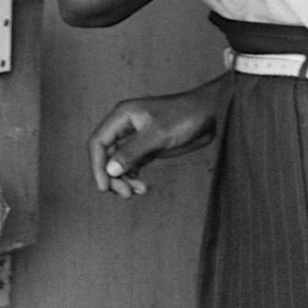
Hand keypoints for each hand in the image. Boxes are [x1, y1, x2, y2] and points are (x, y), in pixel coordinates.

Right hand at [86, 82, 223, 198]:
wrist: (210, 113)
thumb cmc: (184, 116)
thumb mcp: (157, 135)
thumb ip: (132, 152)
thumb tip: (110, 170)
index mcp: (122, 116)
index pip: (98, 142)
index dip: (97, 165)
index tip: (104, 187)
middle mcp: (125, 126)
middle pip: (106, 155)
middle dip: (112, 176)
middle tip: (126, 194)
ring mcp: (136, 137)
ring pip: (118, 162)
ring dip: (123, 179)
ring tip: (138, 191)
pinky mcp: (148, 147)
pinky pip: (132, 165)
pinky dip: (133, 177)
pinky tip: (142, 187)